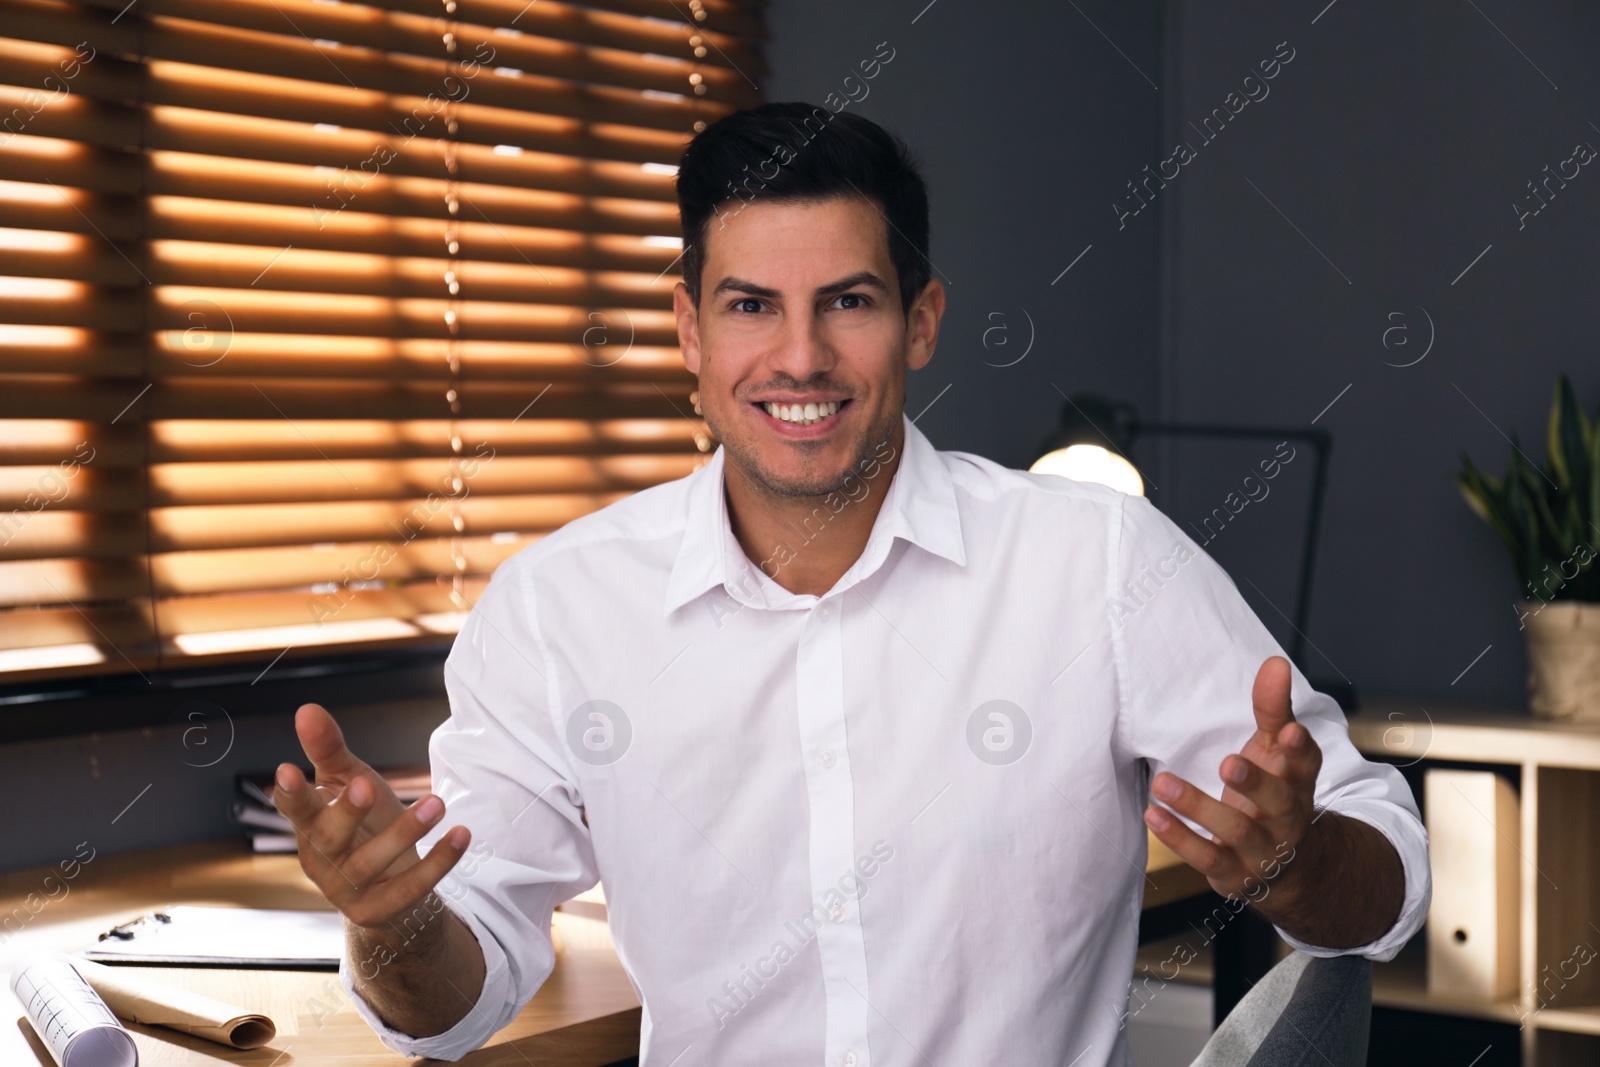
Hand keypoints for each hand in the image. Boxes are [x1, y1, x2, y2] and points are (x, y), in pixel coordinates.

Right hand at [274, 703, 471, 929]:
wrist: (388, 885)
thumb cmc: (364, 824)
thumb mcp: (350, 781)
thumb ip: (330, 750)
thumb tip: (307, 709)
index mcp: (311, 825)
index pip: (295, 808)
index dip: (290, 792)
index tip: (287, 769)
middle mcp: (322, 860)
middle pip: (328, 837)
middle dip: (347, 811)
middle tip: (365, 785)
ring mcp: (347, 889)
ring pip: (371, 862)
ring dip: (405, 832)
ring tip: (436, 803)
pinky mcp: (379, 909)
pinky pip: (410, 888)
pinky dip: (438, 862)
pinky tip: (460, 834)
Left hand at [1142, 656, 1321, 901]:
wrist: (1286, 866)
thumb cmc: (1274, 791)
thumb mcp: (1275, 750)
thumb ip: (1273, 709)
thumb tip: (1275, 663)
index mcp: (1298, 783)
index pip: (1306, 765)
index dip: (1300, 750)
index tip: (1291, 732)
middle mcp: (1286, 819)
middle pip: (1278, 803)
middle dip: (1255, 783)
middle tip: (1228, 763)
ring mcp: (1261, 850)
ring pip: (1235, 831)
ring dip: (1198, 807)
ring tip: (1162, 783)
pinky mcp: (1233, 873)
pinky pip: (1206, 858)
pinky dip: (1179, 838)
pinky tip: (1153, 814)